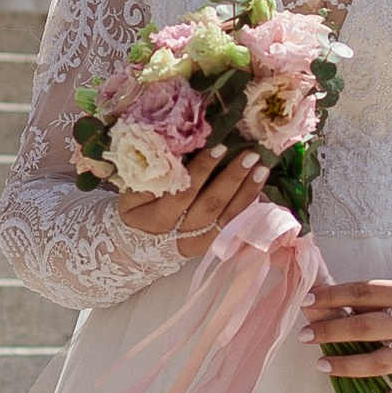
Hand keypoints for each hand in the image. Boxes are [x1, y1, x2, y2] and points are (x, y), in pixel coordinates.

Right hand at [115, 142, 271, 253]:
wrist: (135, 244)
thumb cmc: (134, 210)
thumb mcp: (130, 194)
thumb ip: (149, 176)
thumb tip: (175, 148)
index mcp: (156, 219)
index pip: (182, 192)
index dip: (202, 170)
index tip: (219, 147)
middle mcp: (179, 235)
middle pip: (210, 206)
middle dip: (231, 179)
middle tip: (249, 155)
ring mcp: (197, 243)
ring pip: (226, 218)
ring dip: (246, 192)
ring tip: (261, 169)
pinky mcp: (210, 245)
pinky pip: (232, 226)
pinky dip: (247, 207)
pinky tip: (259, 187)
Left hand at [303, 273, 391, 392]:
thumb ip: (383, 297)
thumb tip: (345, 304)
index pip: (360, 293)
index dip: (331, 295)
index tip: (309, 299)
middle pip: (362, 327)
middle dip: (329, 330)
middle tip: (304, 334)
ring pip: (376, 362)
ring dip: (346, 365)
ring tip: (321, 365)